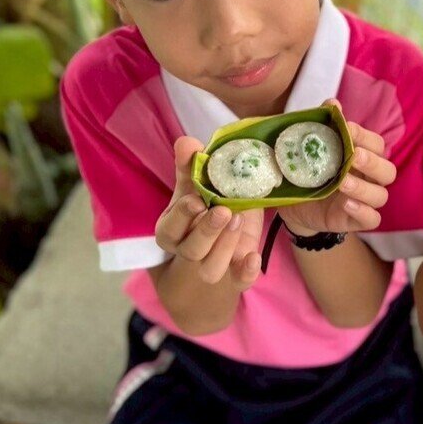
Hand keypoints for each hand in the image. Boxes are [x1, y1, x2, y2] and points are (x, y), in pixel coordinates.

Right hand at [154, 136, 263, 288]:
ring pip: (210, 269)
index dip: (181, 215)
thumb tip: (186, 142)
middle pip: (190, 250)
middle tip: (225, 211)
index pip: (169, 229)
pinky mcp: (236, 273)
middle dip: (207, 231)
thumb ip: (193, 166)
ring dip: (225, 247)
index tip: (196, 200)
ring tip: (239, 220)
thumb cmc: (210, 204)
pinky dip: (246, 272)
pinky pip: (240, 281)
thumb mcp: (200, 185)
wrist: (233, 233)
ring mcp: (213, 263)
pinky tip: (253, 257)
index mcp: (174, 228)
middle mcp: (189, 249)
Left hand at [276, 100, 394, 235]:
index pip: (377, 145)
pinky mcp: (357, 220)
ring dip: (364, 188)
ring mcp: (366, 201)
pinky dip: (362, 212)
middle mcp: (371, 179)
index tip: (347, 128)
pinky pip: (372, 219)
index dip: (365, 136)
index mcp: (365, 157)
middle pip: (387, 171)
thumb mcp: (315, 149)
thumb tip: (332, 103)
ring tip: (343, 183)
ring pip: (381, 196)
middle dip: (372, 163)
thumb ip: (327, 126)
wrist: (297, 204)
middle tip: (354, 156)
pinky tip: (346, 204)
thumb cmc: (313, 171)